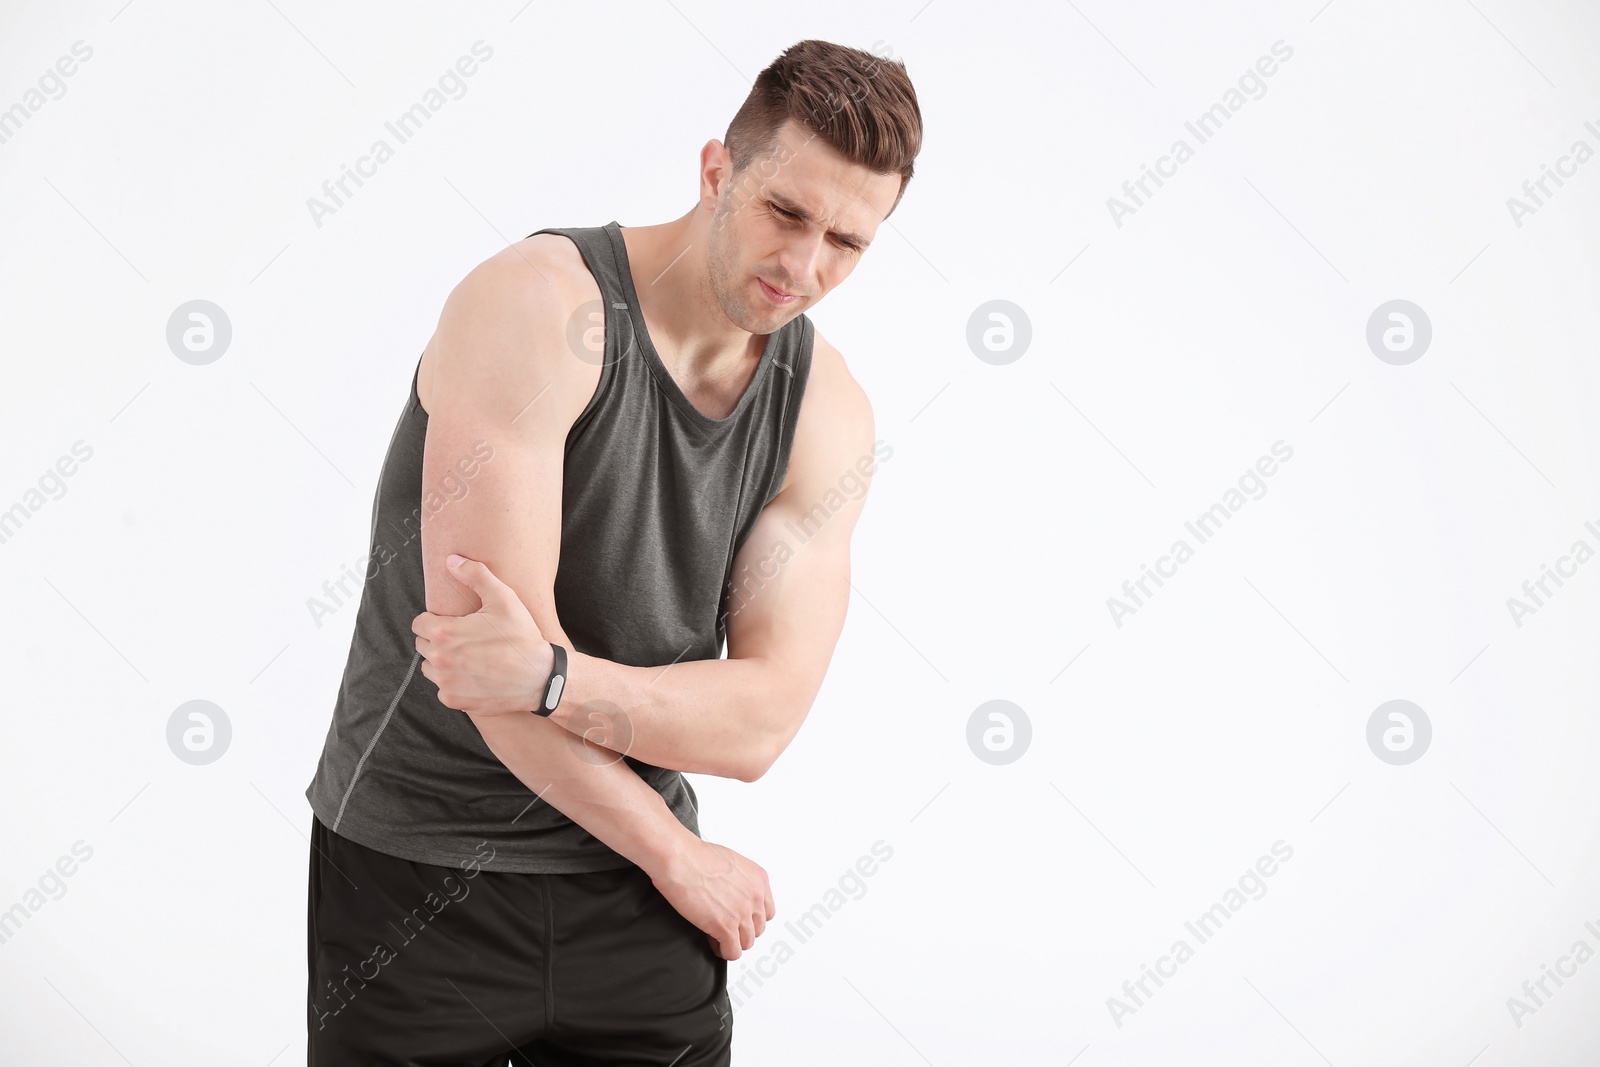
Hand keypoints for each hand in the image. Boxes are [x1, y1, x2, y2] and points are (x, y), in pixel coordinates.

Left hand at [413, 553, 552, 719]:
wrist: (539, 678)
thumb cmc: (522, 637)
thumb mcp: (504, 599)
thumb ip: (475, 575)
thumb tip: (451, 560)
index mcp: (444, 633)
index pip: (419, 623)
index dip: (435, 619)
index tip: (453, 621)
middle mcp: (439, 660)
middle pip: (422, 645)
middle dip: (437, 639)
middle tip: (464, 638)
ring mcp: (445, 683)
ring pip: (430, 667)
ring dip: (442, 662)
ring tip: (468, 656)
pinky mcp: (454, 700)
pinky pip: (443, 688)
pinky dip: (454, 683)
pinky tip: (475, 675)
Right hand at [648, 837, 774, 960]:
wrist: (680, 859)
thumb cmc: (696, 856)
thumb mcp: (731, 863)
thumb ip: (740, 882)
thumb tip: (734, 895)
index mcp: (758, 879)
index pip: (766, 912)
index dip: (751, 918)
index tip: (739, 919)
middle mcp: (755, 897)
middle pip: (757, 929)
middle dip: (741, 930)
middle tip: (725, 928)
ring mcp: (742, 913)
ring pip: (746, 943)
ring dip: (732, 942)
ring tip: (716, 936)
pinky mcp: (726, 927)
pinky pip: (732, 952)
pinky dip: (723, 951)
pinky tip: (712, 943)